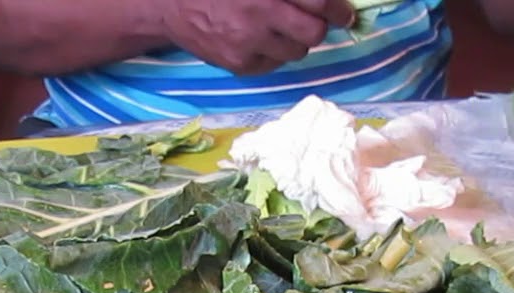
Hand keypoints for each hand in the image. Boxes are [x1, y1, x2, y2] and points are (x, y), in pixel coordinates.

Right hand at [159, 0, 355, 74]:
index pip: (318, 1)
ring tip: (278, 29)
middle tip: (318, 22)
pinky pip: (273, 65)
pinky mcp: (239, 64)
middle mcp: (260, 13)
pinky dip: (273, 54)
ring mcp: (248, 42)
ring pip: (296, 52)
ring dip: (295, 41)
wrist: (169, 4)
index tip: (344, 13)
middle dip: (320, 27)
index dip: (338, 9)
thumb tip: (323, 0)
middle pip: (313, 33)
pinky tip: (258, 40)